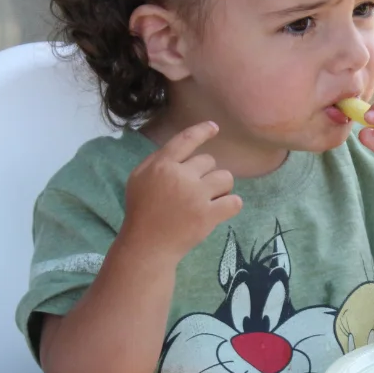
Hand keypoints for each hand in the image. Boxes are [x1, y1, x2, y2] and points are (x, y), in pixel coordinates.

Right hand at [120, 121, 241, 259]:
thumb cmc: (141, 211)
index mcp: (162, 165)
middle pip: (209, 161)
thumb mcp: (139, 178)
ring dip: (221, 187)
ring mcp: (196, 196)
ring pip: (226, 177)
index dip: (202, 131)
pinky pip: (234, 201)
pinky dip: (231, 204)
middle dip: (205, 173)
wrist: (147, 245)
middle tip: (194, 190)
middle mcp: (180, 176)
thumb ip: (158, 160)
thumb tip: (183, 149)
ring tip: (210, 199)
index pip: (186, 139)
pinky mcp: (208, 215)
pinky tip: (222, 209)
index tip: (214, 127)